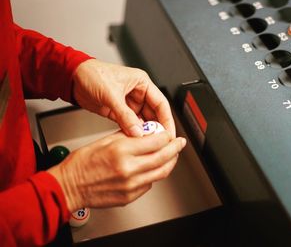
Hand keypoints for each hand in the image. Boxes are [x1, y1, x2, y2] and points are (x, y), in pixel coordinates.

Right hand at [48, 131, 185, 211]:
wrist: (70, 186)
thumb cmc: (82, 163)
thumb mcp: (105, 140)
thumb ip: (129, 136)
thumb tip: (145, 132)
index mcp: (122, 151)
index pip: (156, 142)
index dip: (166, 136)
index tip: (168, 133)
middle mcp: (129, 169)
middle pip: (163, 157)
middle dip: (175, 148)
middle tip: (179, 143)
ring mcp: (131, 185)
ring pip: (161, 173)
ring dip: (170, 162)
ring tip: (172, 155)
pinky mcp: (130, 196)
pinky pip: (150, 184)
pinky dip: (155, 174)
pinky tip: (153, 167)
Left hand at [72, 59, 175, 137]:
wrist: (73, 78)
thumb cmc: (92, 74)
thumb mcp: (111, 94)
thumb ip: (125, 115)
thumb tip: (137, 131)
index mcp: (142, 83)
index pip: (161, 103)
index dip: (166, 120)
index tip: (168, 133)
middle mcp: (137, 93)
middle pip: (153, 114)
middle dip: (156, 128)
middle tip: (158, 142)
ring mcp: (128, 104)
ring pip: (141, 121)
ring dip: (143, 132)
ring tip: (145, 143)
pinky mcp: (118, 111)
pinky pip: (129, 124)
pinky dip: (132, 132)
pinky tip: (133, 139)